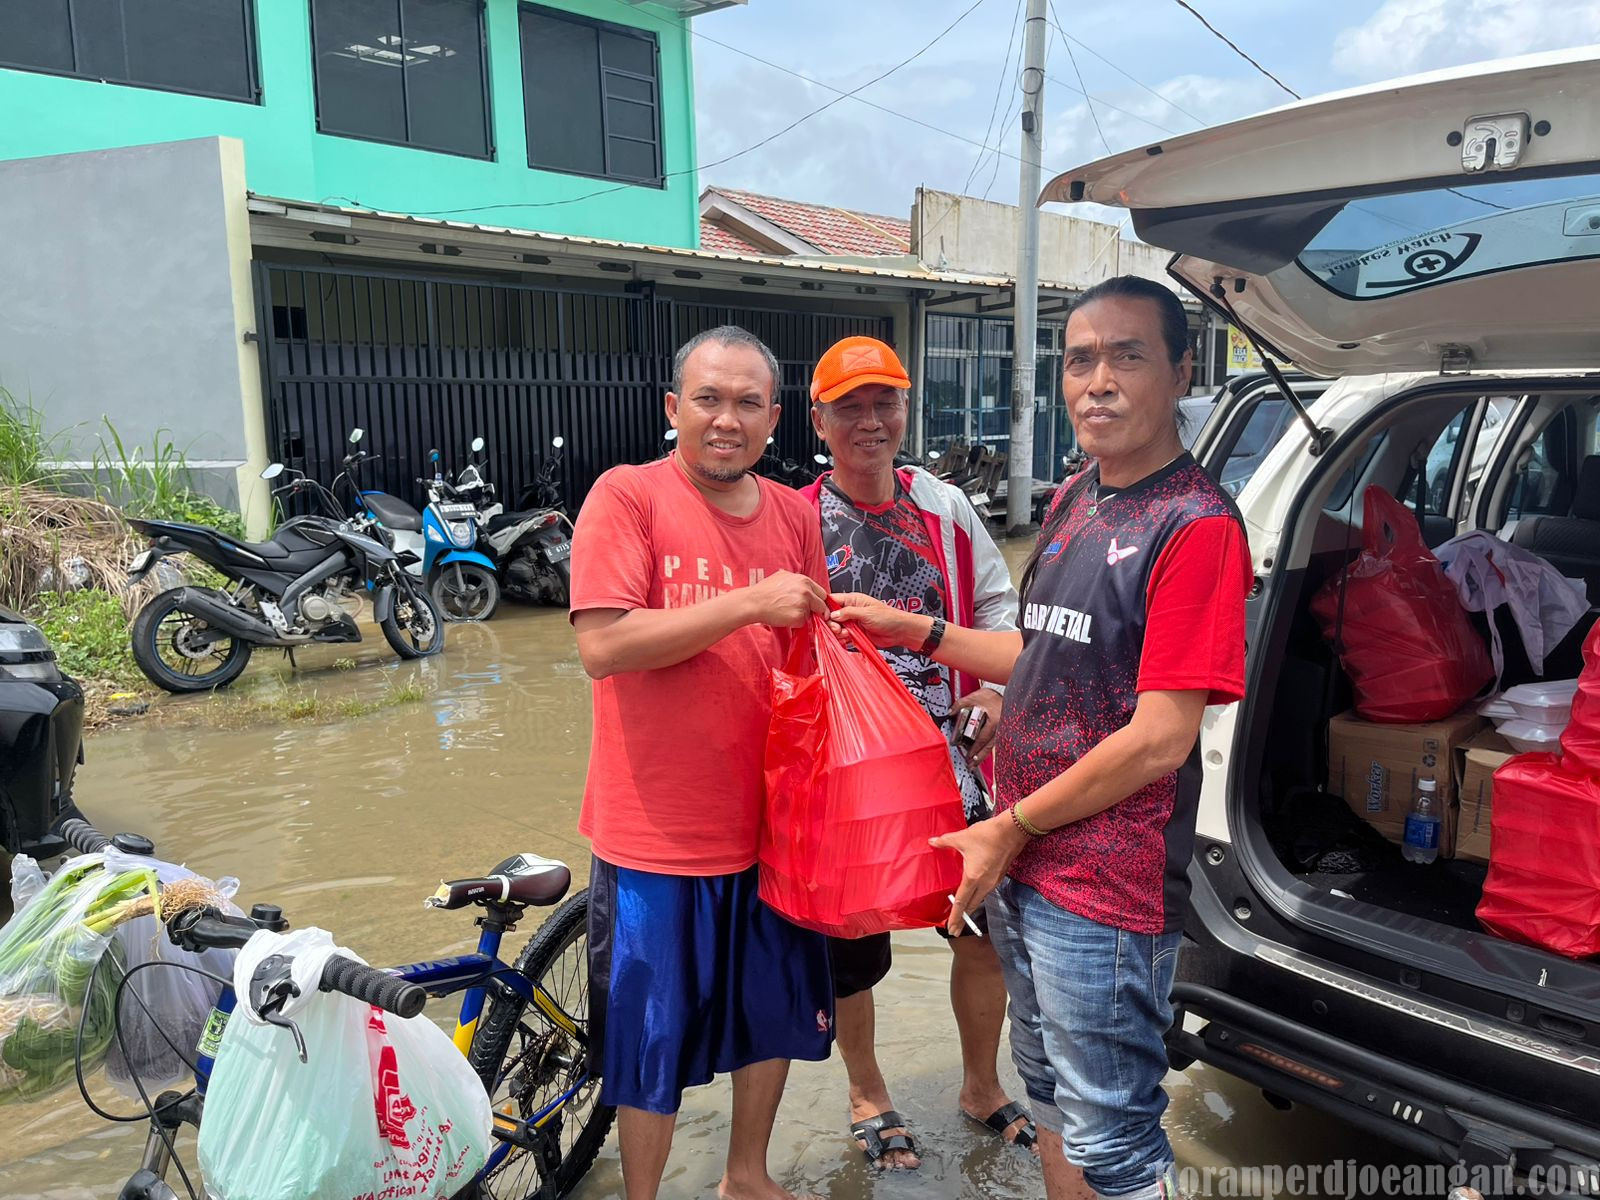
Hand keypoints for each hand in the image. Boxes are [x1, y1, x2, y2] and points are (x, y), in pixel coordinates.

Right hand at [743, 570, 826, 628]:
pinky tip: (785, 617)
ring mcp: (804, 604)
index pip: (821, 593)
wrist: (754, 602)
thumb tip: (803, 584)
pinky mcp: (799, 617)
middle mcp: (806, 591)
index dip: (818, 600)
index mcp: (804, 580)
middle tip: (804, 611)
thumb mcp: (782, 576)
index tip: (815, 605)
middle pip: (821, 604)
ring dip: (804, 615)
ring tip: (788, 611)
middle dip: (816, 609)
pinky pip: (803, 623)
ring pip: (812, 614)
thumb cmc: (764, 591)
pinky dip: (796, 623)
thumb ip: (796, 580)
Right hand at [828, 591, 927, 648]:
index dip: (826, 608)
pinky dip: (842, 639)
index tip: (826, 616)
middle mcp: (851, 611)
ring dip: (838, 632)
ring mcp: (852, 622)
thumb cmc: (889, 617)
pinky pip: (842, 636)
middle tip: (838, 628)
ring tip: (846, 634)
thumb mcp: (866, 613)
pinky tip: (848, 639)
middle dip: (832, 623)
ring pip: (835, 627)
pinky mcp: (855, 633)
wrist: (900, 632)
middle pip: (831, 616)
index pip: (832, 600)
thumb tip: (833, 614)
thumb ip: (848, 613)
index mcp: (853, 600)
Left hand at [930, 813, 1027, 935]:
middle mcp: (985, 884)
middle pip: (971, 906)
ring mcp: (993, 881)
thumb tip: (932, 841)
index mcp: (973, 877)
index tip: (950, 928)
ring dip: (970, 908)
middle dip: (962, 919)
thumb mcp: (962, 838)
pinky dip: (977, 897)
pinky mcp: (999, 876)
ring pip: (979, 899)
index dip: (955, 917)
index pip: (962, 902)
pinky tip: (973, 894)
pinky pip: (985, 892)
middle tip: (954, 929)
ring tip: (962, 914)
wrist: (1013, 831)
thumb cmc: (988, 835)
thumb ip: (945, 842)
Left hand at [953, 686, 1002, 763]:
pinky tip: (982, 754)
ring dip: (983, 755)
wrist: (1009, 693)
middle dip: (979, 757)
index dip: (975, 748)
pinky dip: (987, 749)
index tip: (968, 755)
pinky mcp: (1004, 731)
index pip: (983, 738)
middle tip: (970, 764)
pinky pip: (995, 743)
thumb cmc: (994, 696)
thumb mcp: (976, 696)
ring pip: (993, 746)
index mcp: (995, 720)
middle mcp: (1001, 727)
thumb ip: (961, 703)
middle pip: (989, 746)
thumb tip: (950, 712)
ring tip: (974, 763)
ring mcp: (1004, 730)